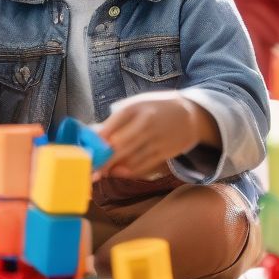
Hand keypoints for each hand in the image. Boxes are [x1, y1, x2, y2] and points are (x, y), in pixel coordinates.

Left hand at [97, 95, 217, 179]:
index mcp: (135, 108)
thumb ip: (117, 120)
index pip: (112, 126)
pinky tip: (118, 173)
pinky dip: (129, 171)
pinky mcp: (165, 152)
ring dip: (113, 168)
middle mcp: (146, 123)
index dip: (97, 142)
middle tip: (90, 168)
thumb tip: (93, 134)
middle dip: (103, 160)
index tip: (87, 151)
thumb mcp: (136, 105)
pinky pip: (144, 165)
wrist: (190, 115)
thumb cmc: (155, 109)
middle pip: (119, 146)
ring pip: (130, 158)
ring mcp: (157, 139)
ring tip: (101, 173)